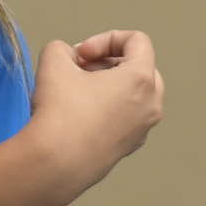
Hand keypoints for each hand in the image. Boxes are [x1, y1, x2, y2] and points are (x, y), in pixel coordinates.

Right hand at [26, 31, 164, 197]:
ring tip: (78, 91)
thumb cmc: (59, 110)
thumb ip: (63, 48)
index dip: (106, 38)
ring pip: (133, 94)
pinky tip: (79, 116)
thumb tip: (70, 60)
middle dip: (109, 61)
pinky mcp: (128, 149)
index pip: (137, 41)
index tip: (81, 55)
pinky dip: (108, 108)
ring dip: (108, 84)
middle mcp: (151, 105)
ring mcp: (142, 130)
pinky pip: (125, 117)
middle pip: (140, 67)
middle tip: (81, 70)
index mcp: (141, 80)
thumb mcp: (54, 60)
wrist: (54, 166)